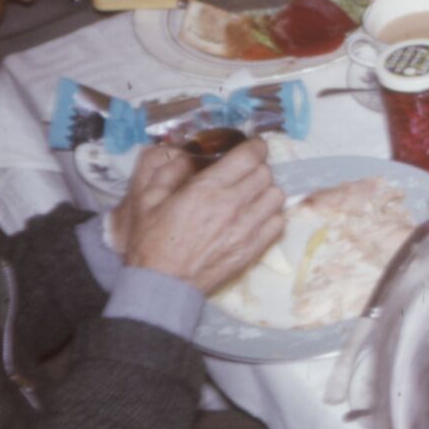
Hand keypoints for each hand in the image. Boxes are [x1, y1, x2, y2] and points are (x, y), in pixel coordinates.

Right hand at [120, 139, 284, 292]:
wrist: (163, 281)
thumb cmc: (152, 240)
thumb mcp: (149, 198)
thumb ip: (170, 171)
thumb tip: (189, 156)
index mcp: (208, 189)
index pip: (250, 156)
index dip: (255, 147)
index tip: (252, 147)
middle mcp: (233, 205)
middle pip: (265, 173)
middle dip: (256, 168)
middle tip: (244, 173)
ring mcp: (248, 228)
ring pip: (277, 196)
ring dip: (266, 191)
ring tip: (251, 195)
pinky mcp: (255, 248)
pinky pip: (279, 222)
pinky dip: (272, 215)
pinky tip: (256, 217)